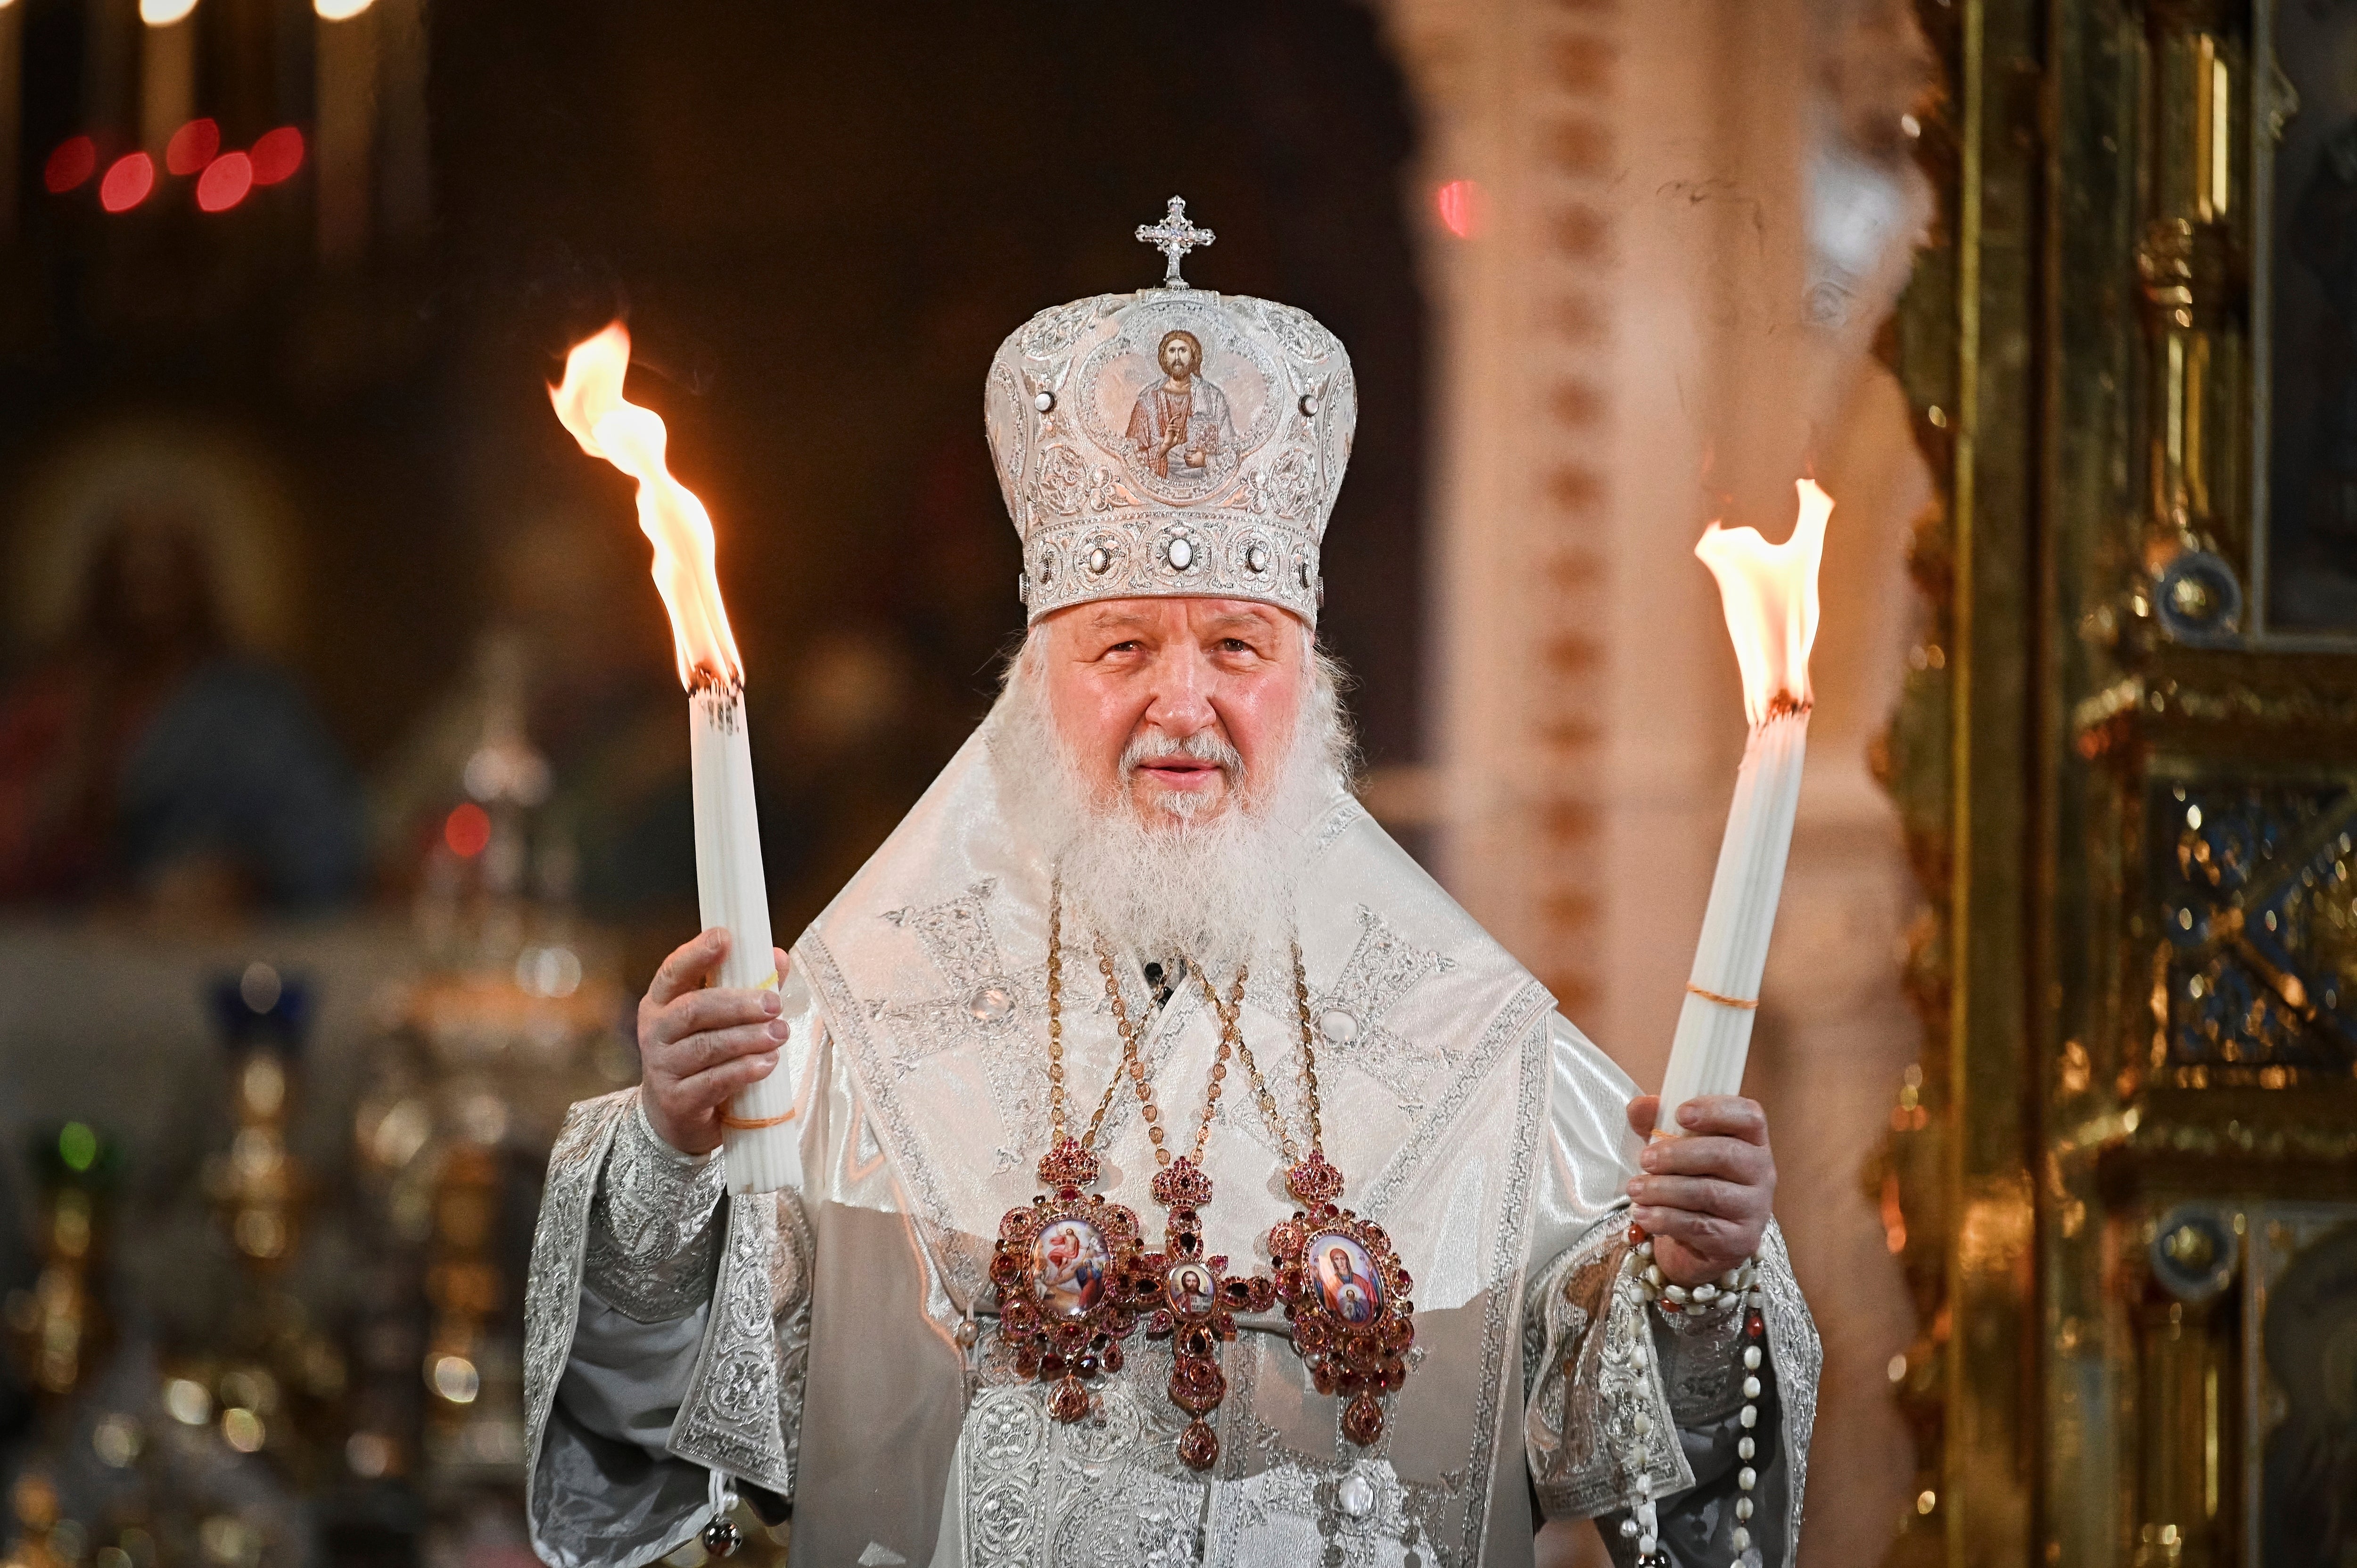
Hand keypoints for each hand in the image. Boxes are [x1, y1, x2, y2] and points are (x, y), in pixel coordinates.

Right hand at [637, 928, 790, 1155]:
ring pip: (705, 1046)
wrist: (674, 1118)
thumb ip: (748, 988)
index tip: (725, 937)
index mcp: (661, 1004)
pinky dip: (743, 1071)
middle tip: (773, 1003)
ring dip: (747, 1038)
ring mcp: (662, 1068)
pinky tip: (767, 1063)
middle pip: (693, 1009)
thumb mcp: (719, 1022)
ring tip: (779, 1033)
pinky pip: (712, 1082)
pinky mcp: (676, 1101)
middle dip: (737, 1004)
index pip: (672, 972)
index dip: (696, 954)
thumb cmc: (701, 1058)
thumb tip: (778, 956)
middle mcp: (655, 1033)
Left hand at [1622, 1094, 1774, 1286]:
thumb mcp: (1674, 1147)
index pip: (1749, 1116)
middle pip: (1725, 1154)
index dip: (1716, 1110)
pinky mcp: (1740, 1240)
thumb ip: (1657, 1123)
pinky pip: (1700, 1226)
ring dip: (1664, 1189)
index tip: (1680, 1113)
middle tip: (1645, 1159)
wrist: (1701, 1242)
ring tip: (1635, 1189)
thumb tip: (1639, 1106)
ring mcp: (1754, 1208)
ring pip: (1709, 1193)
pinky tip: (1643, 1214)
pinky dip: (1665, 1218)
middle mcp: (1762, 1172)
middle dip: (1678, 1154)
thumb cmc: (1691, 1182)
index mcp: (1751, 1140)